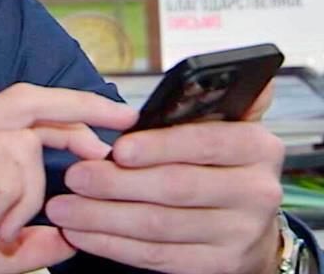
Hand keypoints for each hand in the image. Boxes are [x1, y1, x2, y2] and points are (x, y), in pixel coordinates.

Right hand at [0, 83, 137, 273]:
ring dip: (32, 189)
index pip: (26, 113)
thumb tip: (67, 242)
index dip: (72, 114)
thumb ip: (20, 249)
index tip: (115, 130)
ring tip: (9, 232)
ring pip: (17, 136)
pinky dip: (11, 193)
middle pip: (28, 99)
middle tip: (120, 125)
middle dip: (80, 107)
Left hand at [46, 82, 285, 273]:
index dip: (158, 147)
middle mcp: (258, 192)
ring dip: (104, 219)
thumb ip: (215, 102)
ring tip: (64, 209)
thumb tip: (215, 70)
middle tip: (74, 177)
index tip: (117, 149)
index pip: (204, 144)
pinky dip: (116, 246)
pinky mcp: (221, 267)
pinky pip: (159, 257)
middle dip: (117, 184)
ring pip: (160, 227)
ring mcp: (241, 234)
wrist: (254, 227)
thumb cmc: (224, 165)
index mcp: (259, 148)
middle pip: (176, 188)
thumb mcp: (230, 128)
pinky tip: (84, 235)